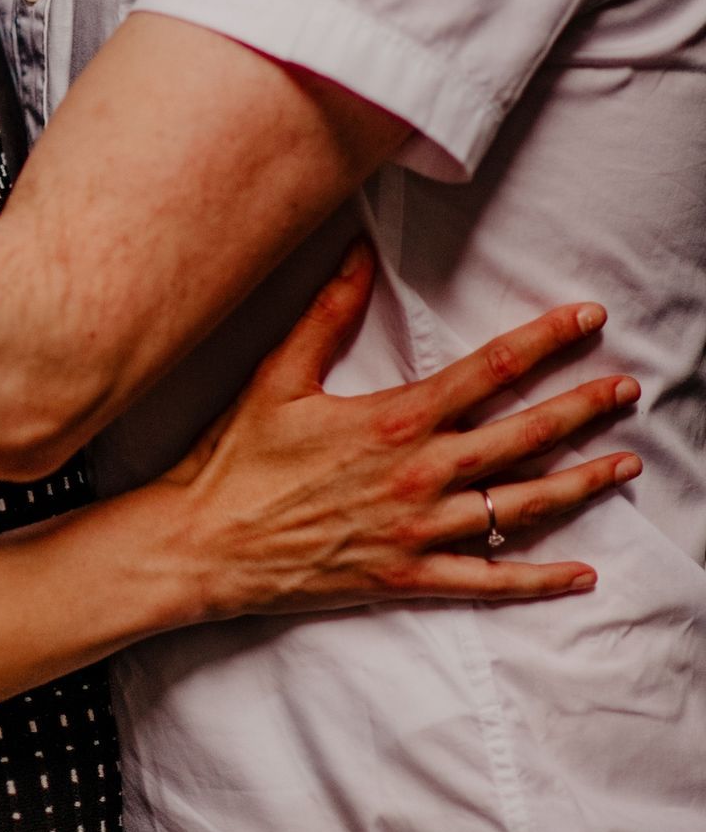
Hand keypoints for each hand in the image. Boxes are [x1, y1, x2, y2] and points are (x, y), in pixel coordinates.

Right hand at [170, 246, 638, 614]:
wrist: (203, 544)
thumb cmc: (234, 460)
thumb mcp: (277, 376)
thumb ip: (327, 314)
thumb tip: (358, 251)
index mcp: (395, 419)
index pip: (491, 370)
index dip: (547, 342)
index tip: (587, 321)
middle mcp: (420, 473)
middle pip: (523, 435)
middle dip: (584, 409)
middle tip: (628, 389)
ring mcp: (418, 530)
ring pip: (520, 506)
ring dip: (580, 484)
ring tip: (626, 465)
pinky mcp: (406, 576)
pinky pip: (488, 580)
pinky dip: (539, 580)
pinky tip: (581, 574)